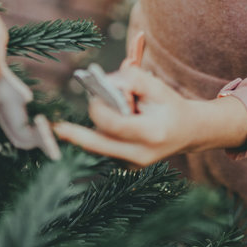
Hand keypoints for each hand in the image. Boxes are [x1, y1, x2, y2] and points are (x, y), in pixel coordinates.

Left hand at [53, 64, 246, 166]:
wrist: (189, 132)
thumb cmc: (170, 106)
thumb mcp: (157, 87)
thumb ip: (132, 79)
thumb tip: (105, 82)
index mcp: (152, 133)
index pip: (114, 124)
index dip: (99, 108)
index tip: (94, 94)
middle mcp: (141, 155)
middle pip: (98, 146)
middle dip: (76, 134)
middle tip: (57, 127)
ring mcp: (133, 164)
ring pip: (99, 144)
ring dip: (98, 126)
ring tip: (119, 111)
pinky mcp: (126, 167)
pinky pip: (104, 147)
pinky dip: (104, 133)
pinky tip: (118, 122)